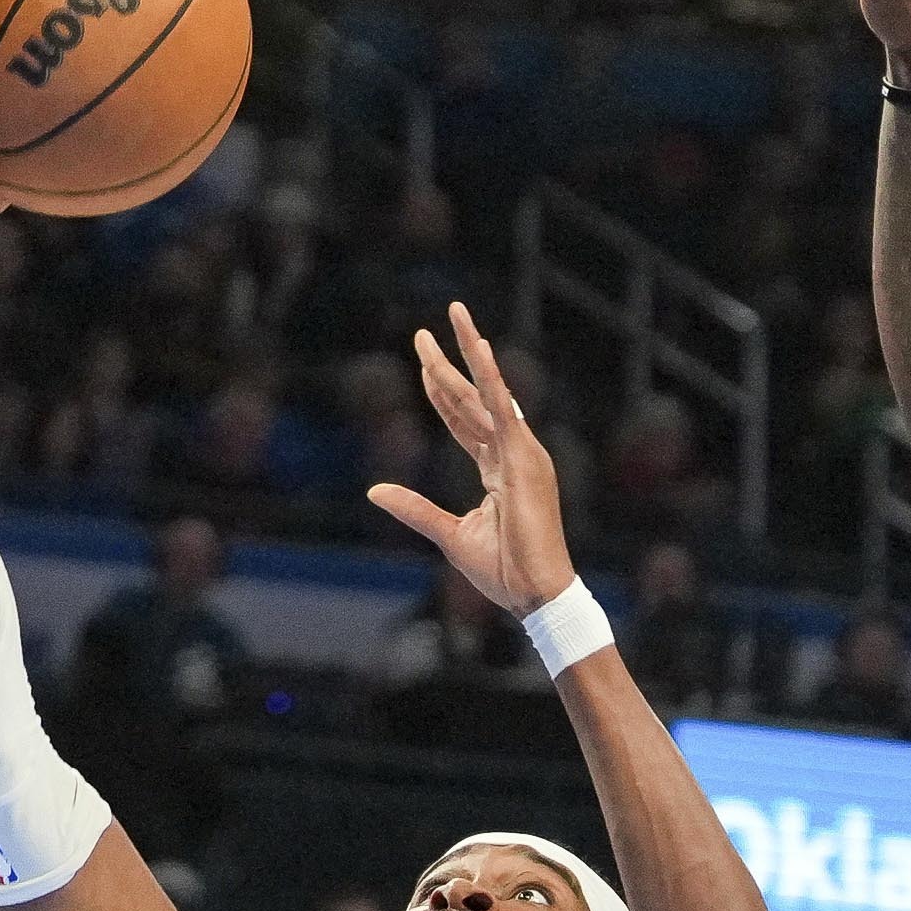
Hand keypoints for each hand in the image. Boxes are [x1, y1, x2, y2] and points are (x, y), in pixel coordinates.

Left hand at [368, 305, 581, 616]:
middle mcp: (513, 454)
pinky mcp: (524, 458)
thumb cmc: (503, 572)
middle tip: (422, 332)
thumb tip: (374, 490)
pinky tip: (478, 347)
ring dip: (469, 353)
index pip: (465, 422)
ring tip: (454, 315)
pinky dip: (490, 376)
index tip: (424, 365)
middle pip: (473, 399)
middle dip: (446, 364)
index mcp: (500, 471)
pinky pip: (503, 408)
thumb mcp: (448, 534)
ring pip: (486, 393)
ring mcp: (522, 453)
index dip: (442, 393)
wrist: (536, 594)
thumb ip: (413, 507)